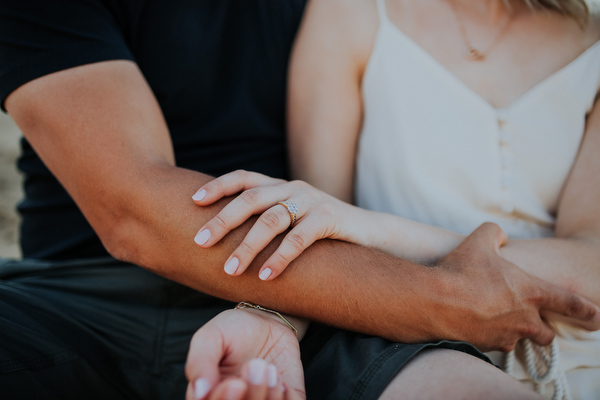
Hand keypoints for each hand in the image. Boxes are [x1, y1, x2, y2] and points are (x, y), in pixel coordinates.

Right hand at [185, 308, 305, 399]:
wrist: (267, 320)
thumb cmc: (233, 330)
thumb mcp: (211, 336)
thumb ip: (199, 362)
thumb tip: (199, 392)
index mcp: (210, 396)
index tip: (235, 383)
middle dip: (252, 396)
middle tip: (255, 366)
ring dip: (269, 395)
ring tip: (269, 368)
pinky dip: (287, 398)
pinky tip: (280, 379)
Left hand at [192, 170, 358, 279]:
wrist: (368, 233)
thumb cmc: (321, 232)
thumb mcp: (291, 219)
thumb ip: (265, 220)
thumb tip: (224, 240)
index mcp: (279, 186)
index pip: (243, 178)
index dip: (218, 186)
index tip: (193, 201)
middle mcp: (292, 188)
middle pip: (251, 198)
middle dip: (223, 220)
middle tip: (201, 242)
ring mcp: (311, 201)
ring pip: (272, 219)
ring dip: (248, 246)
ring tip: (231, 270)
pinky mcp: (329, 217)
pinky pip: (300, 237)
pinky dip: (281, 257)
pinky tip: (267, 276)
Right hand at [435, 223, 599, 350]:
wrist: (436, 301)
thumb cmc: (462, 271)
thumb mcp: (478, 241)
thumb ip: (494, 233)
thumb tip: (499, 235)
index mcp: (530, 292)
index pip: (568, 303)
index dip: (585, 310)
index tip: (597, 318)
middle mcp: (524, 319)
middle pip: (546, 333)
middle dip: (542, 330)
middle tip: (531, 323)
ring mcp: (507, 336)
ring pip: (517, 339)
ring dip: (511, 332)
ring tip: (491, 320)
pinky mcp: (487, 347)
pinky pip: (494, 344)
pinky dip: (488, 336)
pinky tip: (472, 324)